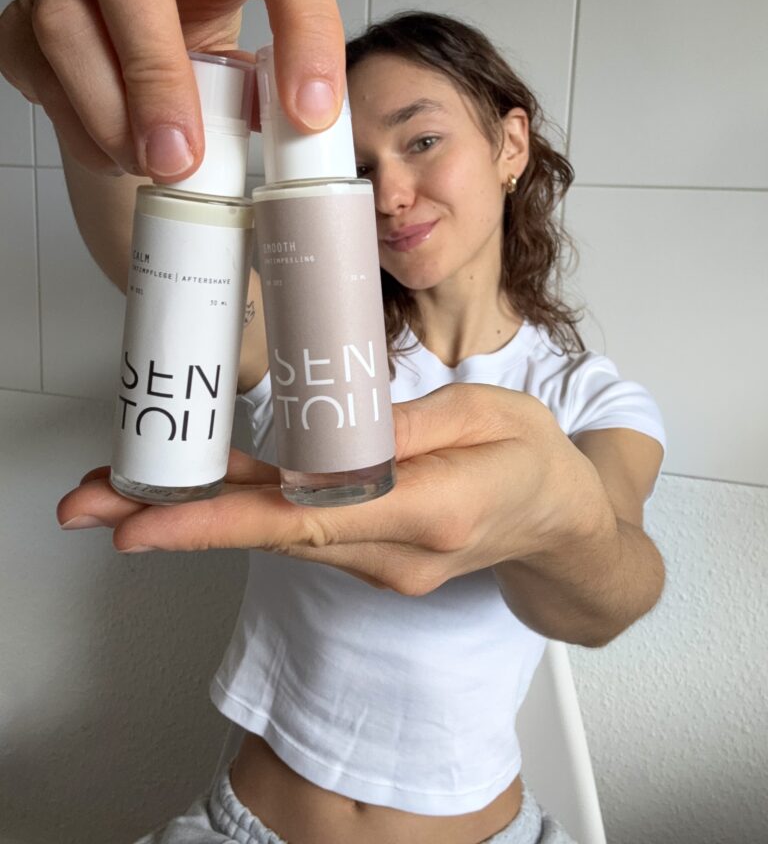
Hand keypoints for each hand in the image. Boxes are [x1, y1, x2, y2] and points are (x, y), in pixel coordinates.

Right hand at [0, 0, 344, 178]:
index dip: (303, 24)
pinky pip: (35, 66)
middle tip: (182, 158)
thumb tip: (299, 142)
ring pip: (66, 21)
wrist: (136, 85)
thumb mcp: (250, 78)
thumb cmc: (201, 71)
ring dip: (111, 114)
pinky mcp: (23, 20)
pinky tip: (116, 154)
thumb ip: (274, 99)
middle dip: (156, 71)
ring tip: (152, 167)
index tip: (311, 115)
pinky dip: (80, 129)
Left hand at [56, 384, 612, 595]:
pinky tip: (203, 491)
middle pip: (273, 536)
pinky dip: (247, 511)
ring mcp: (384, 567)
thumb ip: (410, 423)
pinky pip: (302, 531)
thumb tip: (330, 427)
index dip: (221, 521)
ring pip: (279, 535)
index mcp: (434, 511)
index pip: (309, 520)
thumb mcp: (490, 412)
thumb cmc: (534, 459)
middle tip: (88, 505)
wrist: (561, 524)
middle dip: (176, 521)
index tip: (143, 527)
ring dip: (202, 513)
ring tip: (122, 491)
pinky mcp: (374, 559)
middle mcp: (399, 555)